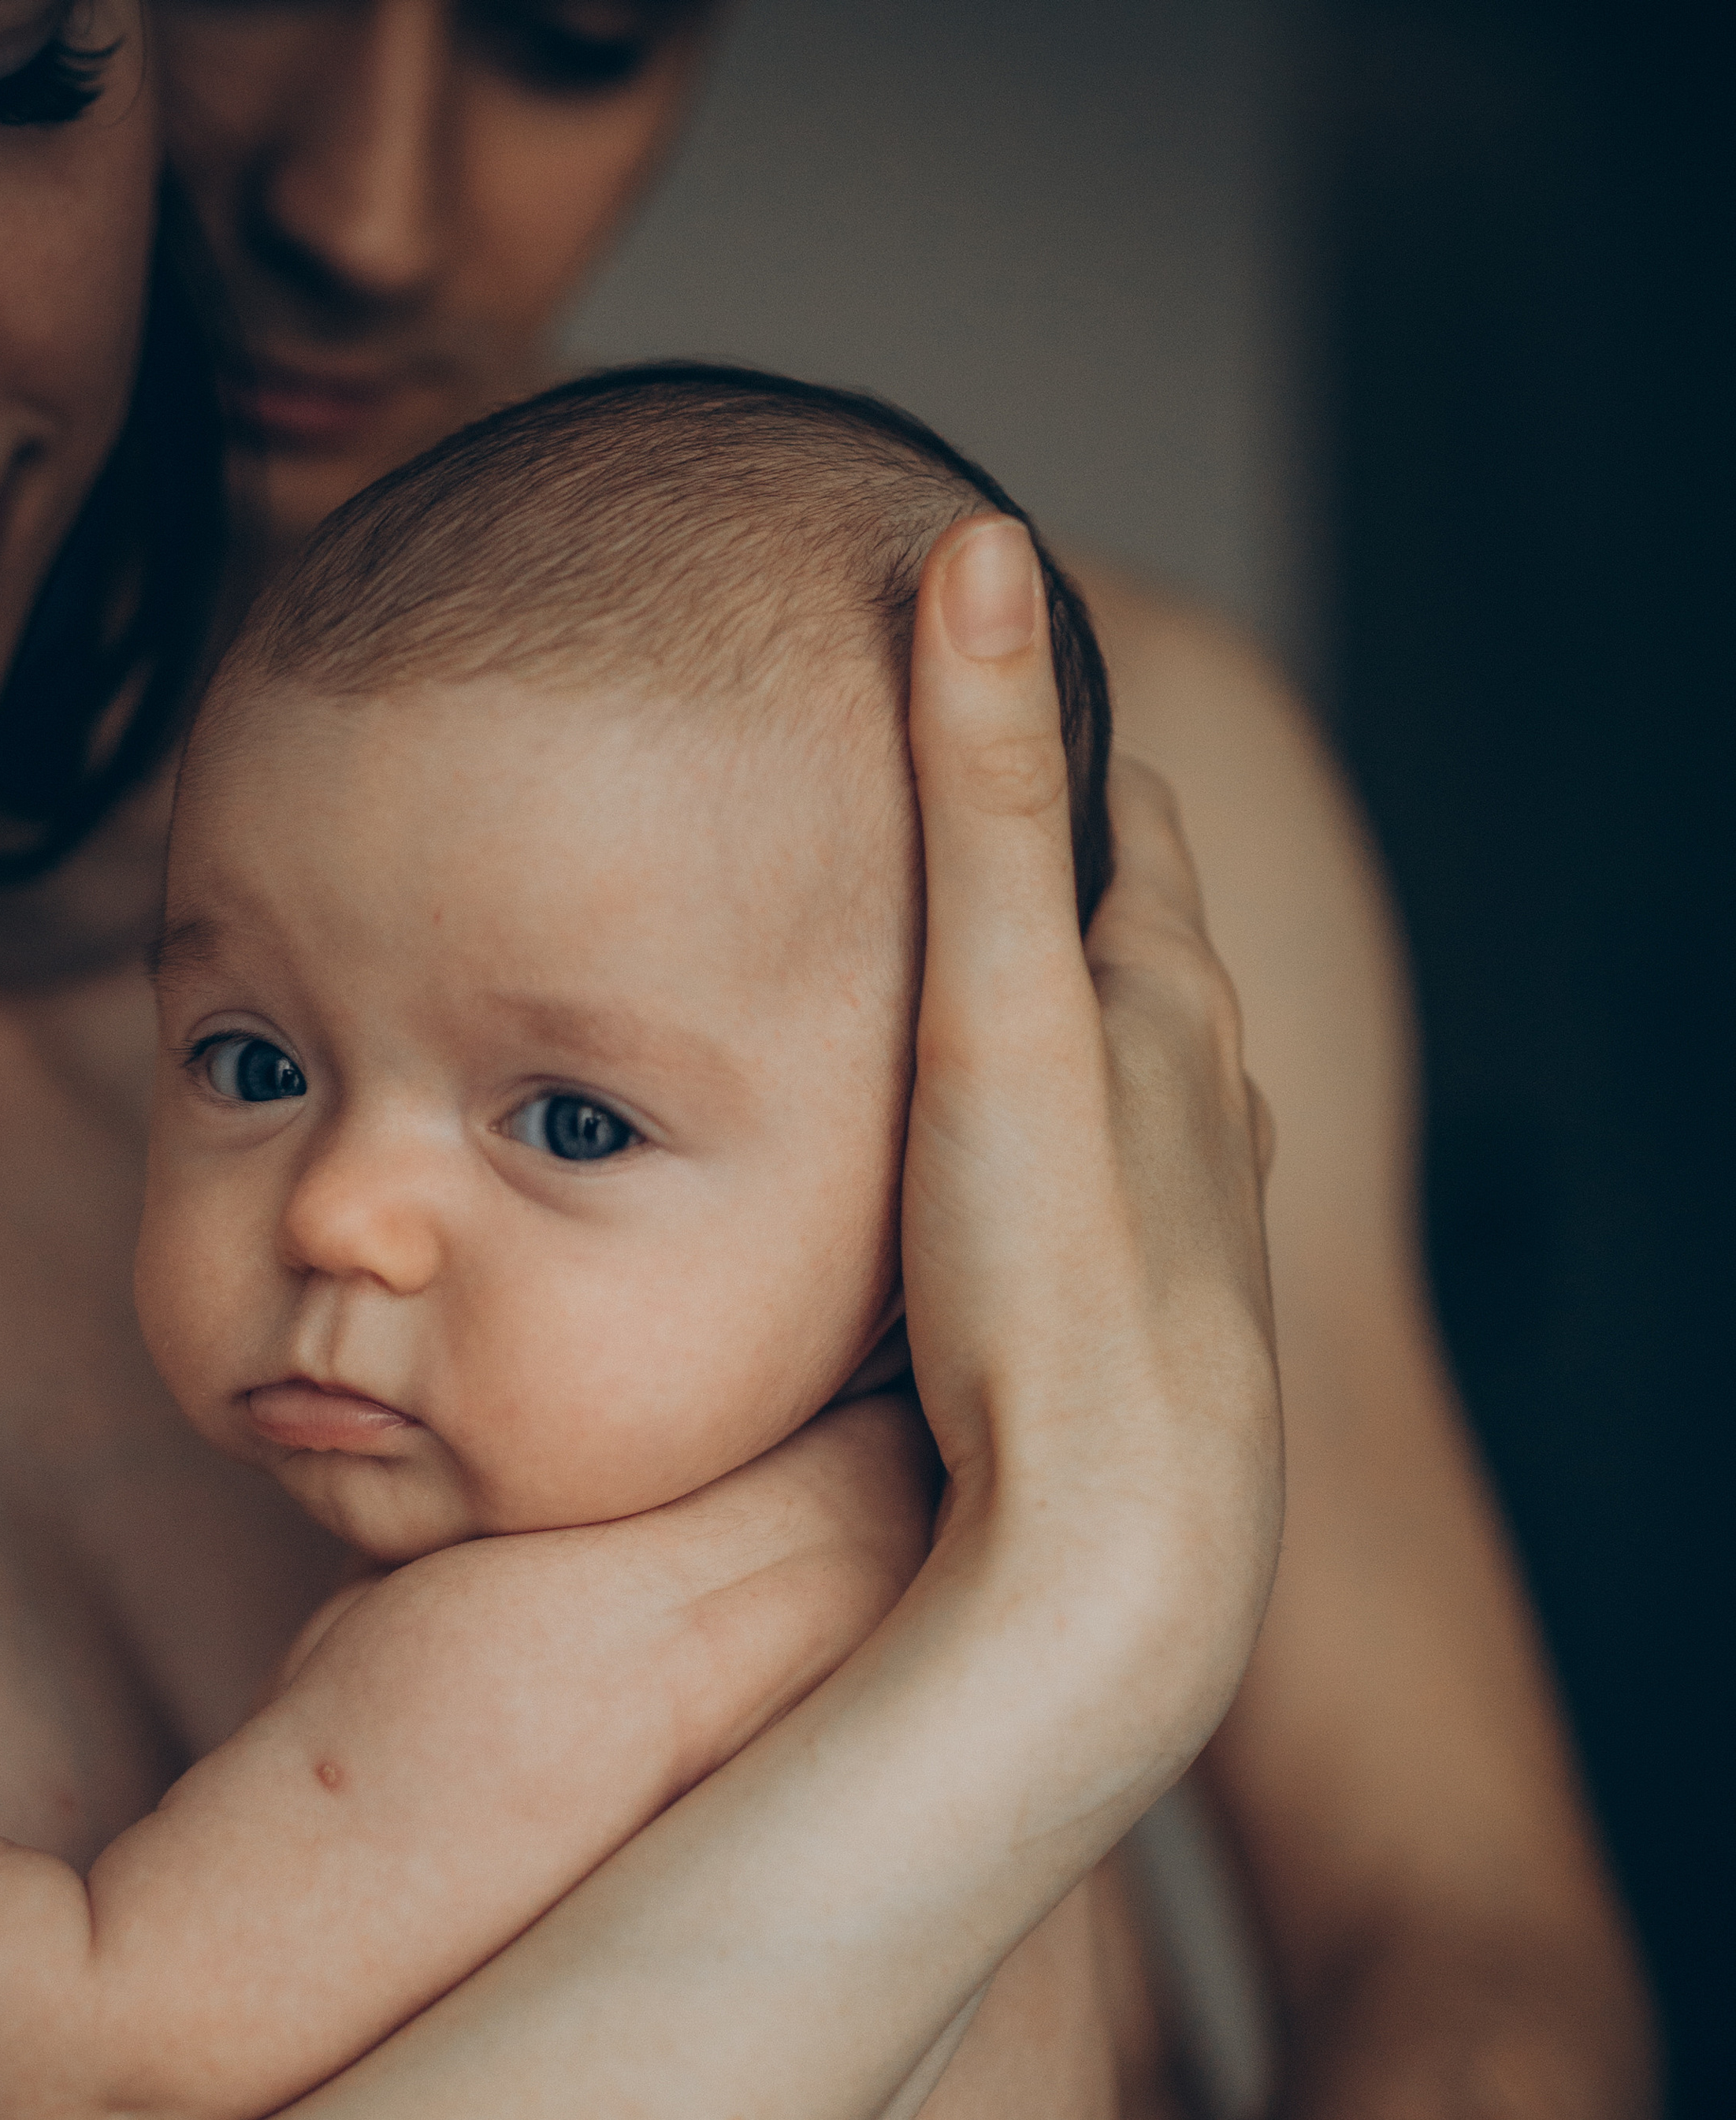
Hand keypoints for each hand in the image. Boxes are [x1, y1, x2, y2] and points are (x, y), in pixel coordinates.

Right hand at [900, 517, 1279, 1777]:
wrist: (1113, 1555)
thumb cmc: (1053, 1284)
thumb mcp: (999, 1011)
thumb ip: (983, 797)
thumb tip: (982, 550)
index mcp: (1173, 1004)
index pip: (1129, 812)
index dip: (1041, 733)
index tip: (958, 676)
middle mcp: (1207, 1104)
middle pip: (1132, 940)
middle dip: (1044, 871)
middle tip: (927, 817)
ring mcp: (1185, 1223)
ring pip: (1120, 1076)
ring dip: (1049, 1020)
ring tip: (948, 987)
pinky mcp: (1144, 1326)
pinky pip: (1093, 1189)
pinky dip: (1042, 1142)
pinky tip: (986, 1186)